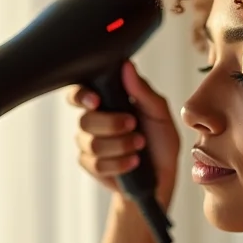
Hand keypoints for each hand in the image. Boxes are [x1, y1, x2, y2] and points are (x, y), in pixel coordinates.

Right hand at [67, 60, 180, 205]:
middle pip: (84, 120)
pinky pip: (96, 164)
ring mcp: (90, 144)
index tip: (96, 101)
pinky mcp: (91, 165)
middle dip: (112, 125)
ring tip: (140, 146)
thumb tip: (127, 66)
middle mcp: (95, 121)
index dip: (81, 96)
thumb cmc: (161, 142)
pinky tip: (133, 162)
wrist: (162, 176)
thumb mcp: (159, 114)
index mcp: (108, 103)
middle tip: (134, 126)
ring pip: (91, 143)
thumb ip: (143, 91)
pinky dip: (120, 163)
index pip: (80, 93)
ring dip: (121, 145)